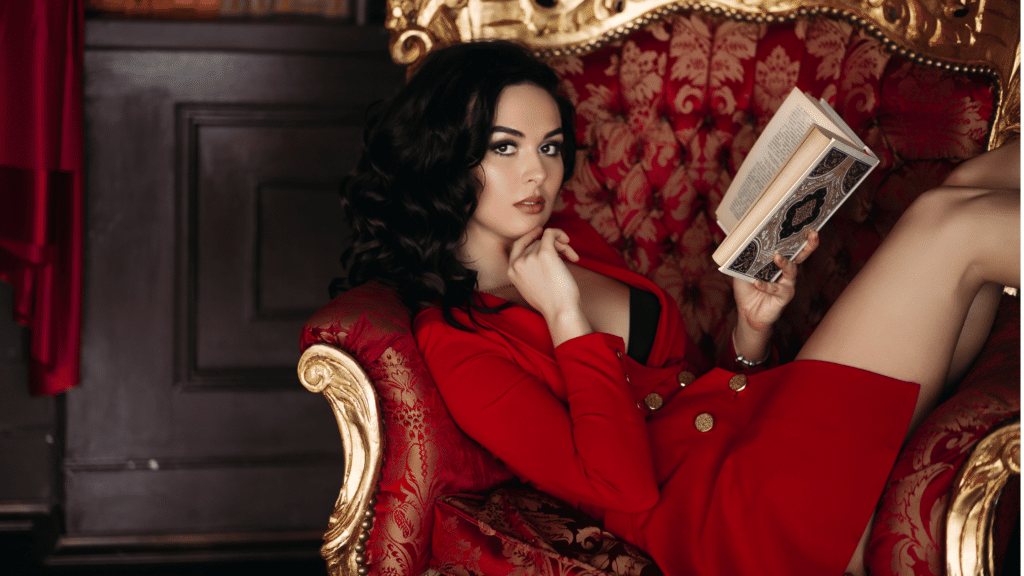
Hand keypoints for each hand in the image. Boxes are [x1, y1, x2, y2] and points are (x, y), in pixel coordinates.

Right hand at [507, 227, 580, 318]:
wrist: (559, 311)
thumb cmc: (550, 303)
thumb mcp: (529, 287)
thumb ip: (528, 271)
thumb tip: (537, 254)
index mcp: (512, 271)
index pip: (517, 246)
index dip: (529, 237)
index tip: (540, 233)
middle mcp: (518, 263)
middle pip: (536, 243)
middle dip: (552, 247)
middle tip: (567, 256)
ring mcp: (530, 257)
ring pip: (546, 240)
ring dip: (562, 246)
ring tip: (572, 258)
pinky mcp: (545, 254)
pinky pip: (550, 233)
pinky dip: (559, 233)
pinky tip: (567, 240)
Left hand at [731, 230, 818, 357]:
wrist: (747, 313)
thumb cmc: (747, 289)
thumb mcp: (741, 271)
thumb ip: (743, 258)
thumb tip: (737, 241)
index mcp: (779, 262)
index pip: (790, 247)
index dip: (799, 237)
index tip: (805, 225)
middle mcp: (787, 271)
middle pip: (801, 256)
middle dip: (809, 245)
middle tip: (812, 233)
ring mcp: (787, 284)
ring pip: (791, 271)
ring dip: (784, 263)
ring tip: (776, 257)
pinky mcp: (784, 297)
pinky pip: (776, 290)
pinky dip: (766, 286)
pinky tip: (757, 283)